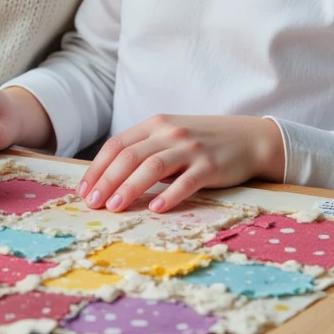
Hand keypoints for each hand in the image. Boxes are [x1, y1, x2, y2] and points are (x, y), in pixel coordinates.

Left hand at [78, 114, 284, 213]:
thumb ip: (145, 150)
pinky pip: (186, 181)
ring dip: (129, 188)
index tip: (84, 190)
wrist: (249, 138)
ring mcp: (190, 149)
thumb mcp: (171, 137)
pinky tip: (156, 209)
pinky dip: (169, 195)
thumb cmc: (204, 142)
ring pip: (152, 167)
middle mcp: (169, 133)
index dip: (97, 168)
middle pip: (129, 156)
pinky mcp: (210, 166)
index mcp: (155, 124)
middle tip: (93, 203)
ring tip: (115, 207)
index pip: (117, 145)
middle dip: (107, 181)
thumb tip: (110, 179)